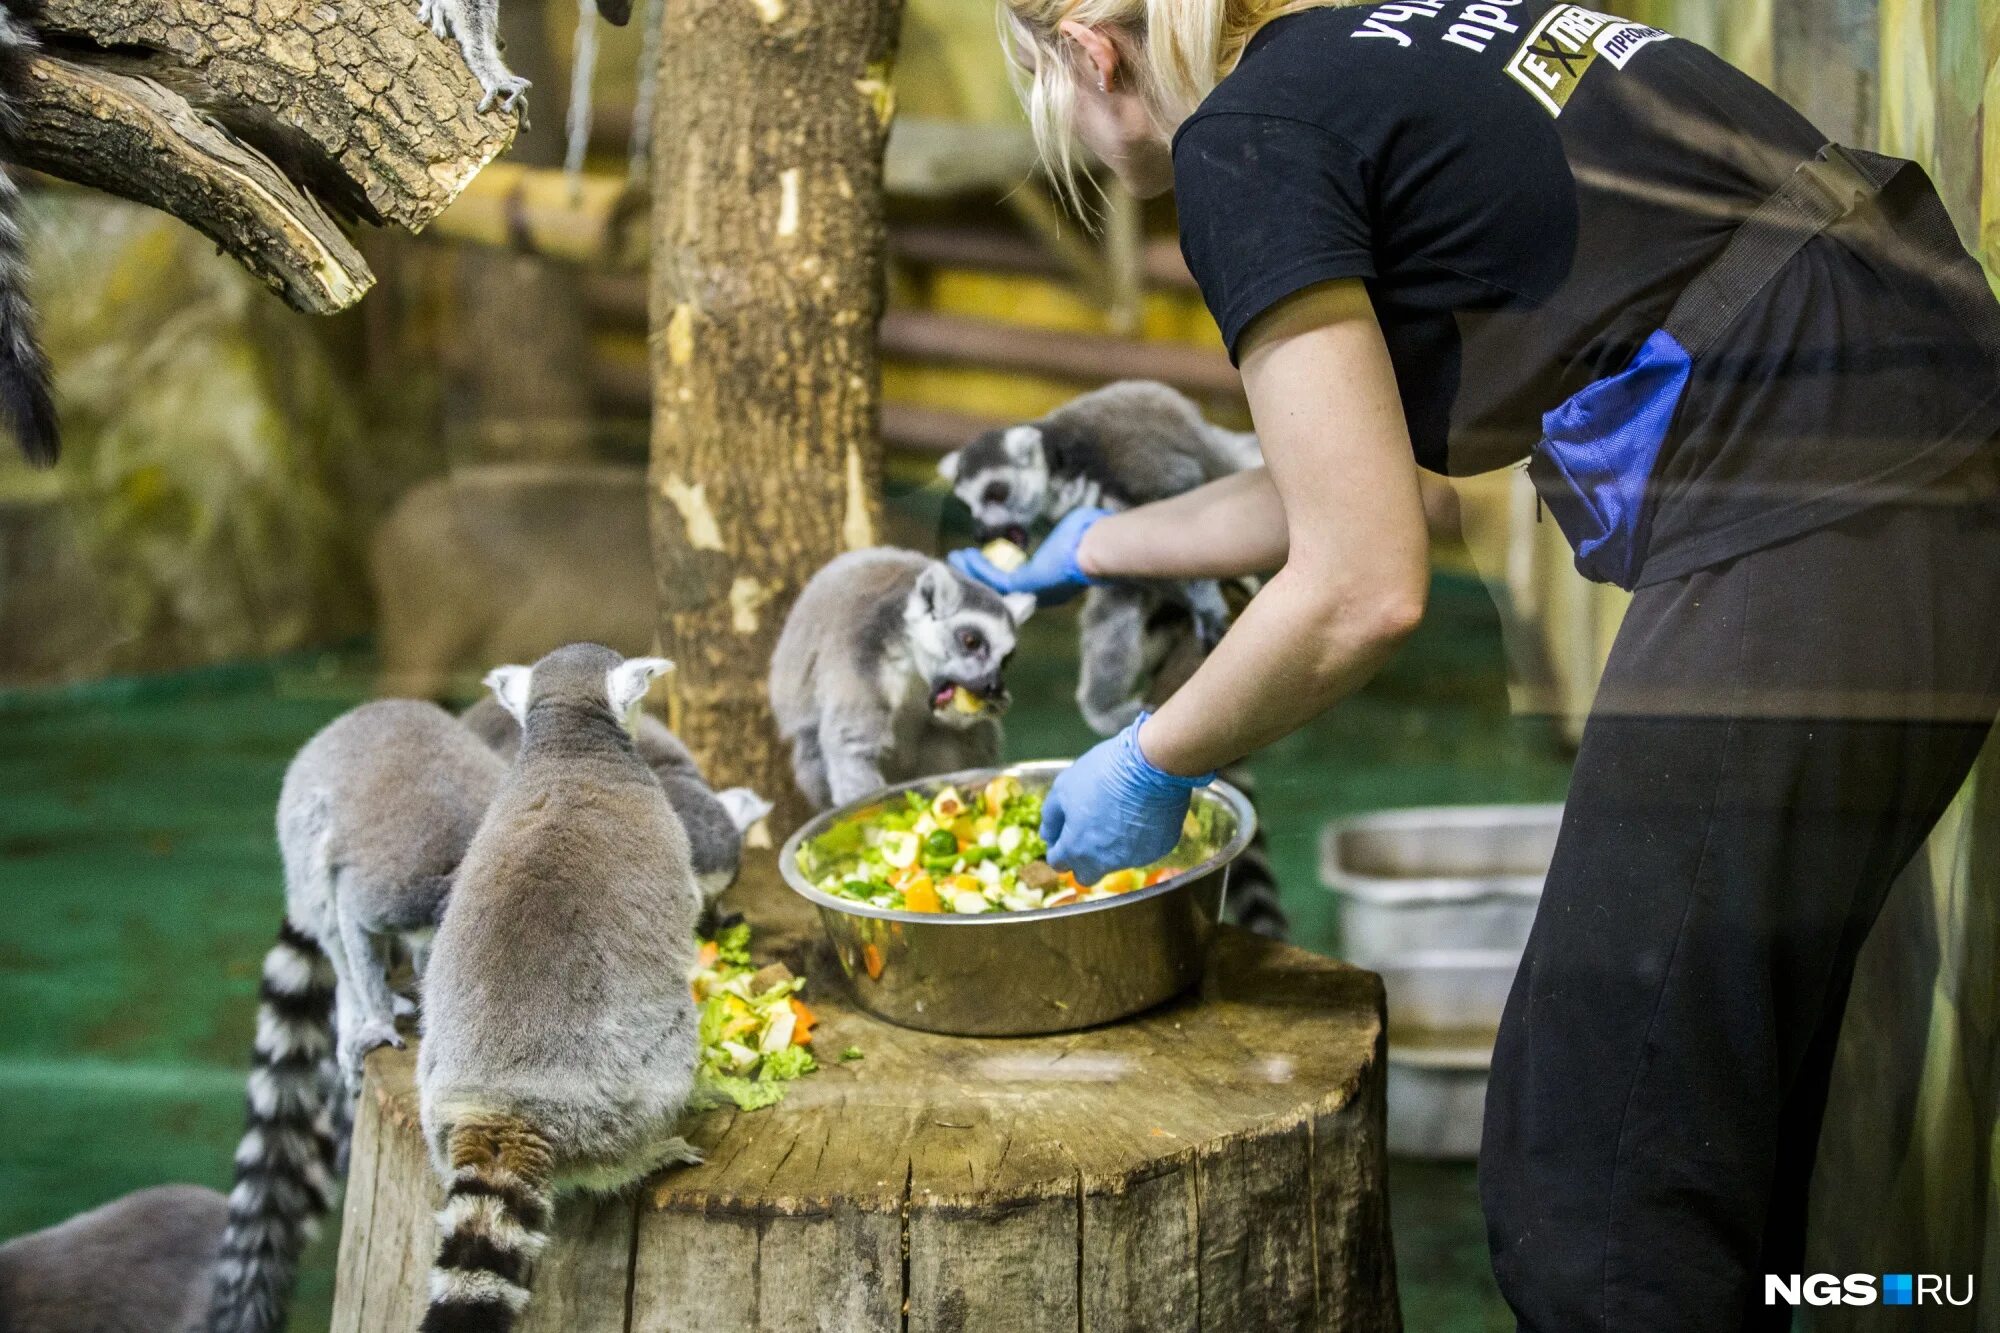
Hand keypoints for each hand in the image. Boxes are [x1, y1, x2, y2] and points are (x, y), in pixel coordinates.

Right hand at [948, 507, 1110, 606]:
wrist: (1100, 546)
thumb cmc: (1093, 535)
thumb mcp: (1074, 533)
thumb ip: (1064, 535)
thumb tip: (1073, 524)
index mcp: (1056, 582)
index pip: (1023, 580)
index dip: (1001, 572)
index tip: (988, 561)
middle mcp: (1042, 592)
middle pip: (1003, 587)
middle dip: (980, 574)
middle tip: (963, 564)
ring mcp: (1033, 590)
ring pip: (994, 584)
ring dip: (973, 570)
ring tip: (956, 559)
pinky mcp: (1025, 584)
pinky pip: (994, 577)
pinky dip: (977, 567)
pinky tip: (964, 556)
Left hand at [1041, 715, 1212, 885]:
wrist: (1151, 766)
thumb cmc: (1102, 773)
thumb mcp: (1063, 788)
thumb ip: (1051, 818)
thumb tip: (1048, 837)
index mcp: (1076, 849)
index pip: (1059, 864)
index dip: (1059, 849)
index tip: (1065, 835)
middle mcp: (1104, 862)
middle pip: (1087, 876)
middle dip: (1083, 862)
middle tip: (1089, 835)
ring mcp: (1133, 859)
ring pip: (1116, 863)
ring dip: (1112, 848)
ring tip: (1119, 814)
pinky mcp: (1158, 851)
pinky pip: (1142, 851)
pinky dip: (1138, 838)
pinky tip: (1140, 814)